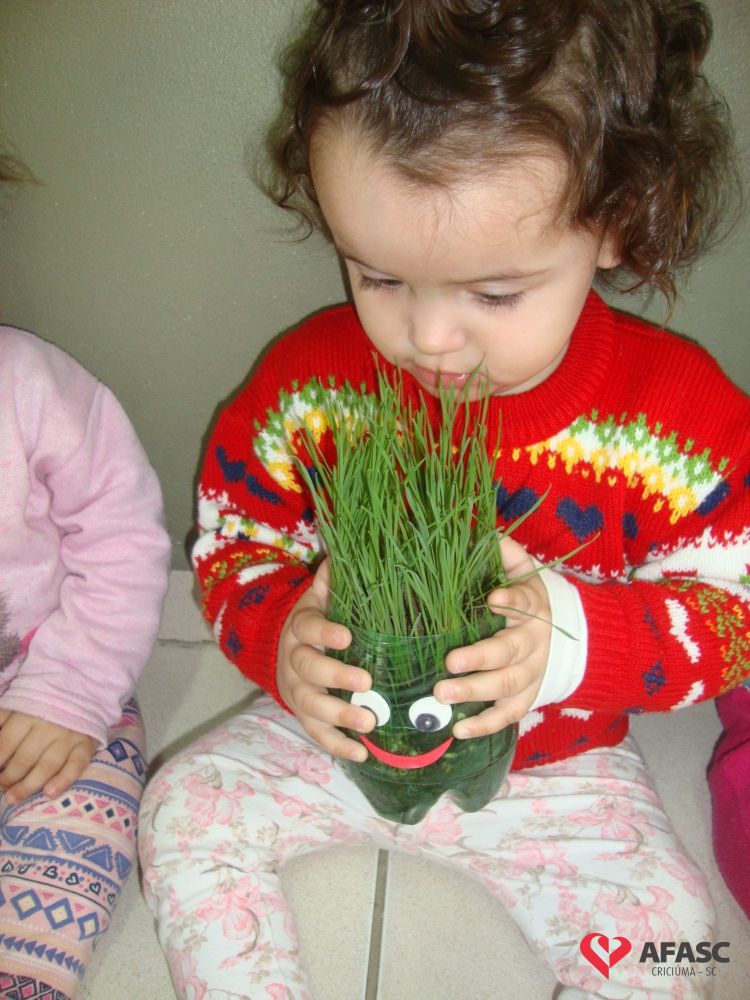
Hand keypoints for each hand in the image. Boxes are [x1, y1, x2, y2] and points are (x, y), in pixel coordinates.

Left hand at [0, 710, 97, 804]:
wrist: (79, 692)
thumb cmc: (40, 707)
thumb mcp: (16, 708)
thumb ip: (0, 723)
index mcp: (27, 714)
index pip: (5, 743)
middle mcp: (49, 725)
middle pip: (24, 758)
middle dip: (8, 778)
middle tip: (1, 787)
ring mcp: (69, 736)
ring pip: (47, 766)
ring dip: (28, 785)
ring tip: (12, 798)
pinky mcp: (86, 744)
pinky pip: (77, 765)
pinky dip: (64, 780)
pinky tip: (49, 793)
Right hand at [276, 558, 373, 761]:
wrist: (282, 648)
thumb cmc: (317, 619)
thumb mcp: (321, 595)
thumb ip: (335, 577)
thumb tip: (353, 547)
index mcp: (301, 626)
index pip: (308, 627)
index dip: (325, 632)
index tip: (348, 637)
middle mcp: (293, 659)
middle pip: (308, 670)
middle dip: (336, 678)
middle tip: (367, 684)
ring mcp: (295, 690)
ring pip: (310, 705)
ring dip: (338, 717)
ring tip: (369, 724)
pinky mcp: (301, 714)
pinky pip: (314, 732)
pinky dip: (336, 745)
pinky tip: (361, 754)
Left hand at [434, 535, 551, 738]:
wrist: (558, 636)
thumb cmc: (524, 598)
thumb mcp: (520, 571)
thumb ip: (506, 554)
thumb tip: (488, 532)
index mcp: (532, 607)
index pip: (525, 602)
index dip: (512, 600)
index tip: (493, 598)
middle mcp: (534, 642)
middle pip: (510, 652)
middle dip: (480, 659)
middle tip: (448, 664)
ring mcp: (531, 674)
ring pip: (507, 687)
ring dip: (475, 693)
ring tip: (442, 695)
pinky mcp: (525, 698)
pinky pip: (508, 715)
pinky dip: (484, 725)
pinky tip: (457, 730)